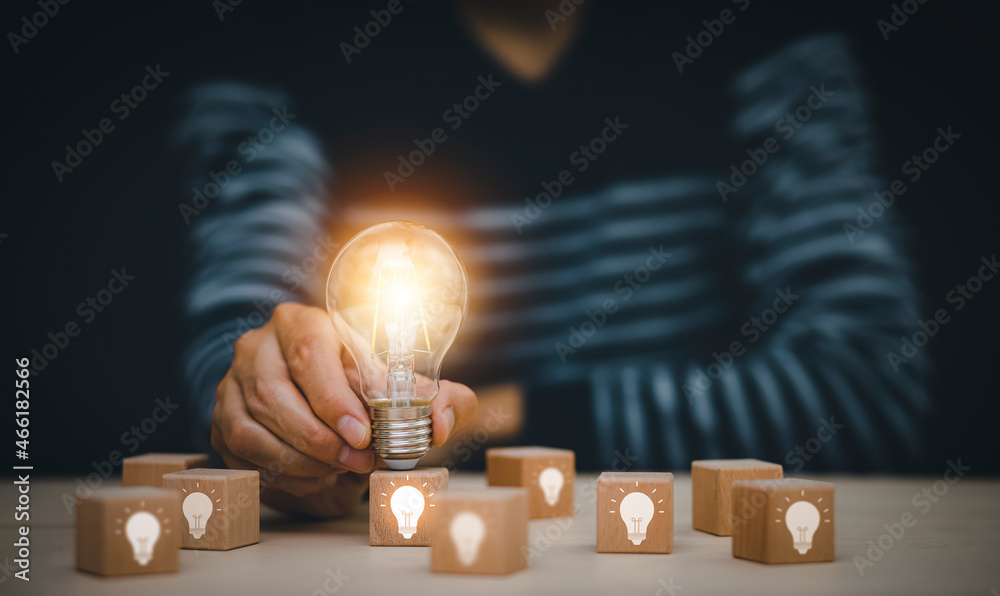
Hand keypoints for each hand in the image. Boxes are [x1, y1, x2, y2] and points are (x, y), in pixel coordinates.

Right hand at [211, 302, 477, 516]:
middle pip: (277, 392)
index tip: (362, 432)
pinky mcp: (222, 419)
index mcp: (304, 323)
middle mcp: (260, 346)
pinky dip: (282, 471)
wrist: (317, 401)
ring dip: (302, 458)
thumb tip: (442, 419)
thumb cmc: (362, 388)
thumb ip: (437, 398)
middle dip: (321, 436)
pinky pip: (243, 451)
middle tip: (357, 461)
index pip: (312, 352)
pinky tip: (314, 475)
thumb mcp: (402, 386)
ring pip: (255, 426)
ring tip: (339, 470)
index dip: (334, 397)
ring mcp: (233, 383)